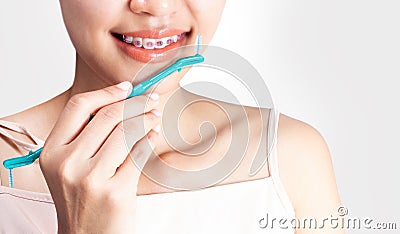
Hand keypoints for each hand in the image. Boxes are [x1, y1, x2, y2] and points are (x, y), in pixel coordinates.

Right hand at [39, 81, 160, 232]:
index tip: (126, 88)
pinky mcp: (116, 191)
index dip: (106, 93)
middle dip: (135, 103)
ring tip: (154, 116)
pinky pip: (139, 153)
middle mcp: (68, 163)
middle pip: (108, 116)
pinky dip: (150, 139)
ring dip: (146, 119)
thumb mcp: (68, 167)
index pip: (79, 107)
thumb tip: (118, 102)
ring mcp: (92, 178)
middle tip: (149, 99)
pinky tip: (153, 135)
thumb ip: (84, 137)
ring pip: (127, 132)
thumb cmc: (80, 200)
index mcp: (52, 152)